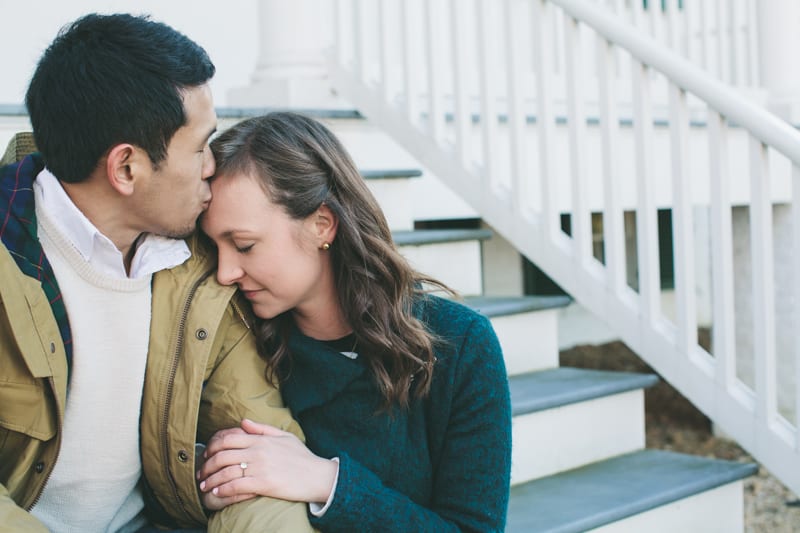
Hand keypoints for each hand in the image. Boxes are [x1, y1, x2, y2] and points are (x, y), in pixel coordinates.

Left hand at [197, 419, 337, 505]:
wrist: (318, 476)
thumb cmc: (302, 457)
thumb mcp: (285, 436)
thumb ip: (262, 429)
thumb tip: (243, 422)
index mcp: (261, 439)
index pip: (228, 438)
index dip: (212, 446)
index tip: (206, 455)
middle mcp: (258, 451)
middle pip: (222, 455)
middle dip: (207, 465)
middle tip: (201, 474)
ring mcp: (260, 467)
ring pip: (226, 472)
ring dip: (211, 480)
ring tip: (205, 486)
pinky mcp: (264, 483)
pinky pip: (236, 486)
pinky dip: (223, 489)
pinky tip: (217, 493)